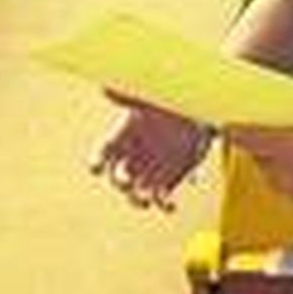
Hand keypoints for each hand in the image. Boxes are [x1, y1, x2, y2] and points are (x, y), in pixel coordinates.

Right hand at [90, 96, 212, 210]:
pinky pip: (162, 200)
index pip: (104, 152)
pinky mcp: (169, 181)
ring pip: (136, 193)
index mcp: (124, 136)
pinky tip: (170, 204)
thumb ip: (130, 94)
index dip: (97, 161)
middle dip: (120, 182)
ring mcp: (150, 171)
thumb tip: (108, 88)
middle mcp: (133, 158)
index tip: (96, 168)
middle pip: (118, 177)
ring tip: (146, 199)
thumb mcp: (151, 95)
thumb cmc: (169, 100)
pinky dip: (164, 205)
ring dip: (138, 200)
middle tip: (127, 183)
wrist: (196, 111)